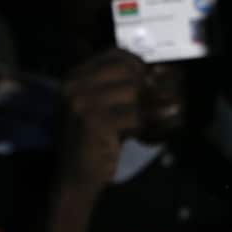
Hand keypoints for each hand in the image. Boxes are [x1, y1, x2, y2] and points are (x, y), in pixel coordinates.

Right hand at [57, 49, 144, 193]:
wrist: (75, 176)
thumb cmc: (94, 140)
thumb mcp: (100, 105)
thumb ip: (120, 85)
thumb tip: (158, 71)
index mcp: (74, 77)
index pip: (116, 55)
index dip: (137, 65)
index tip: (147, 81)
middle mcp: (74, 86)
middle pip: (128, 71)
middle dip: (143, 88)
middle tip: (145, 107)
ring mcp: (81, 103)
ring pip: (134, 93)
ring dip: (141, 110)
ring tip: (133, 124)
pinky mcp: (94, 122)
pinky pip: (134, 116)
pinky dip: (139, 127)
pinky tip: (130, 136)